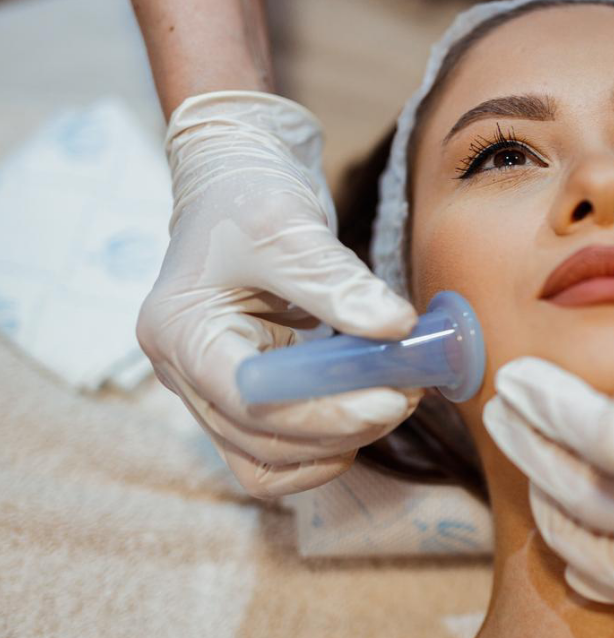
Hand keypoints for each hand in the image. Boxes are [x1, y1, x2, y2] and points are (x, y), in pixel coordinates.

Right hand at [137, 91, 420, 498]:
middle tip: (408, 394)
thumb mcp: (289, 226)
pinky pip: (280, 447)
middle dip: (341, 427)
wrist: (237, 179)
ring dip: (338, 442)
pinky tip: (369, 406)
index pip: (249, 400)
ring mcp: (211, 388)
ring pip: (269, 458)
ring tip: (396, 397)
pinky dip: (327, 440)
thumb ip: (340, 281)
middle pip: (261, 440)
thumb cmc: (248, 193)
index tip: (391, 397)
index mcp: (181, 331)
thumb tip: (399, 328)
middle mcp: (185, 372)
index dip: (323, 412)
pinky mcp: (245, 391)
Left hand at [483, 213, 613, 602]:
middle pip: (605, 508)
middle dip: (538, 456)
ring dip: (562, 522)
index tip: (520, 376)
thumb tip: (613, 433)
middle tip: (504, 409)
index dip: (554, 416)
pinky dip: (605, 570)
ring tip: (528, 466)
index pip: (611, 452)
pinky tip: (576, 541)